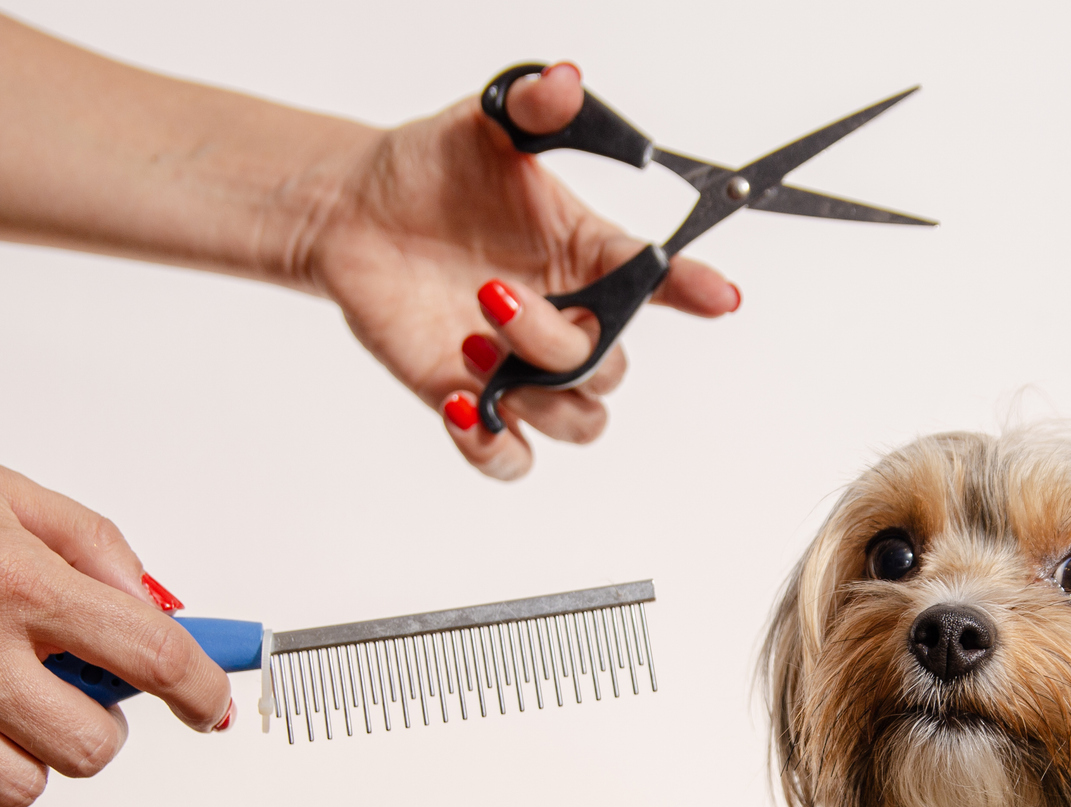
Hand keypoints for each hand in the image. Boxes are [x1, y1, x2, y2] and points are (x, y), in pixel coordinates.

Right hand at [0, 391, 232, 806]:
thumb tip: (153, 605)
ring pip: (25, 787)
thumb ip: (94, 548)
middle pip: (93, 744)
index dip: (199, 686)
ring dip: (36, 757)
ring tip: (7, 712)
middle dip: (104, 719)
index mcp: (12, 580)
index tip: (207, 701)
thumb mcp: (4, 490)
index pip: (149, 655)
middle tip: (75, 688)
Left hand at [302, 64, 739, 479]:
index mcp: (587, 257)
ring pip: (579, 420)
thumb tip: (564, 82)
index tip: (718, 297)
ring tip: (469, 341)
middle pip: (609, 367)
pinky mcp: (476, 403)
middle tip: (490, 294)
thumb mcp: (481, 127)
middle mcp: (567, 319)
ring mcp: (524, 369)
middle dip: (559, 343)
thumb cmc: (429, 171)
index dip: (695, 290)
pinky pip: (512, 459)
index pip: (658, 281)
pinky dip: (494, 447)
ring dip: (536, 392)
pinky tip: (462, 408)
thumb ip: (532, 109)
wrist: (352, 212)